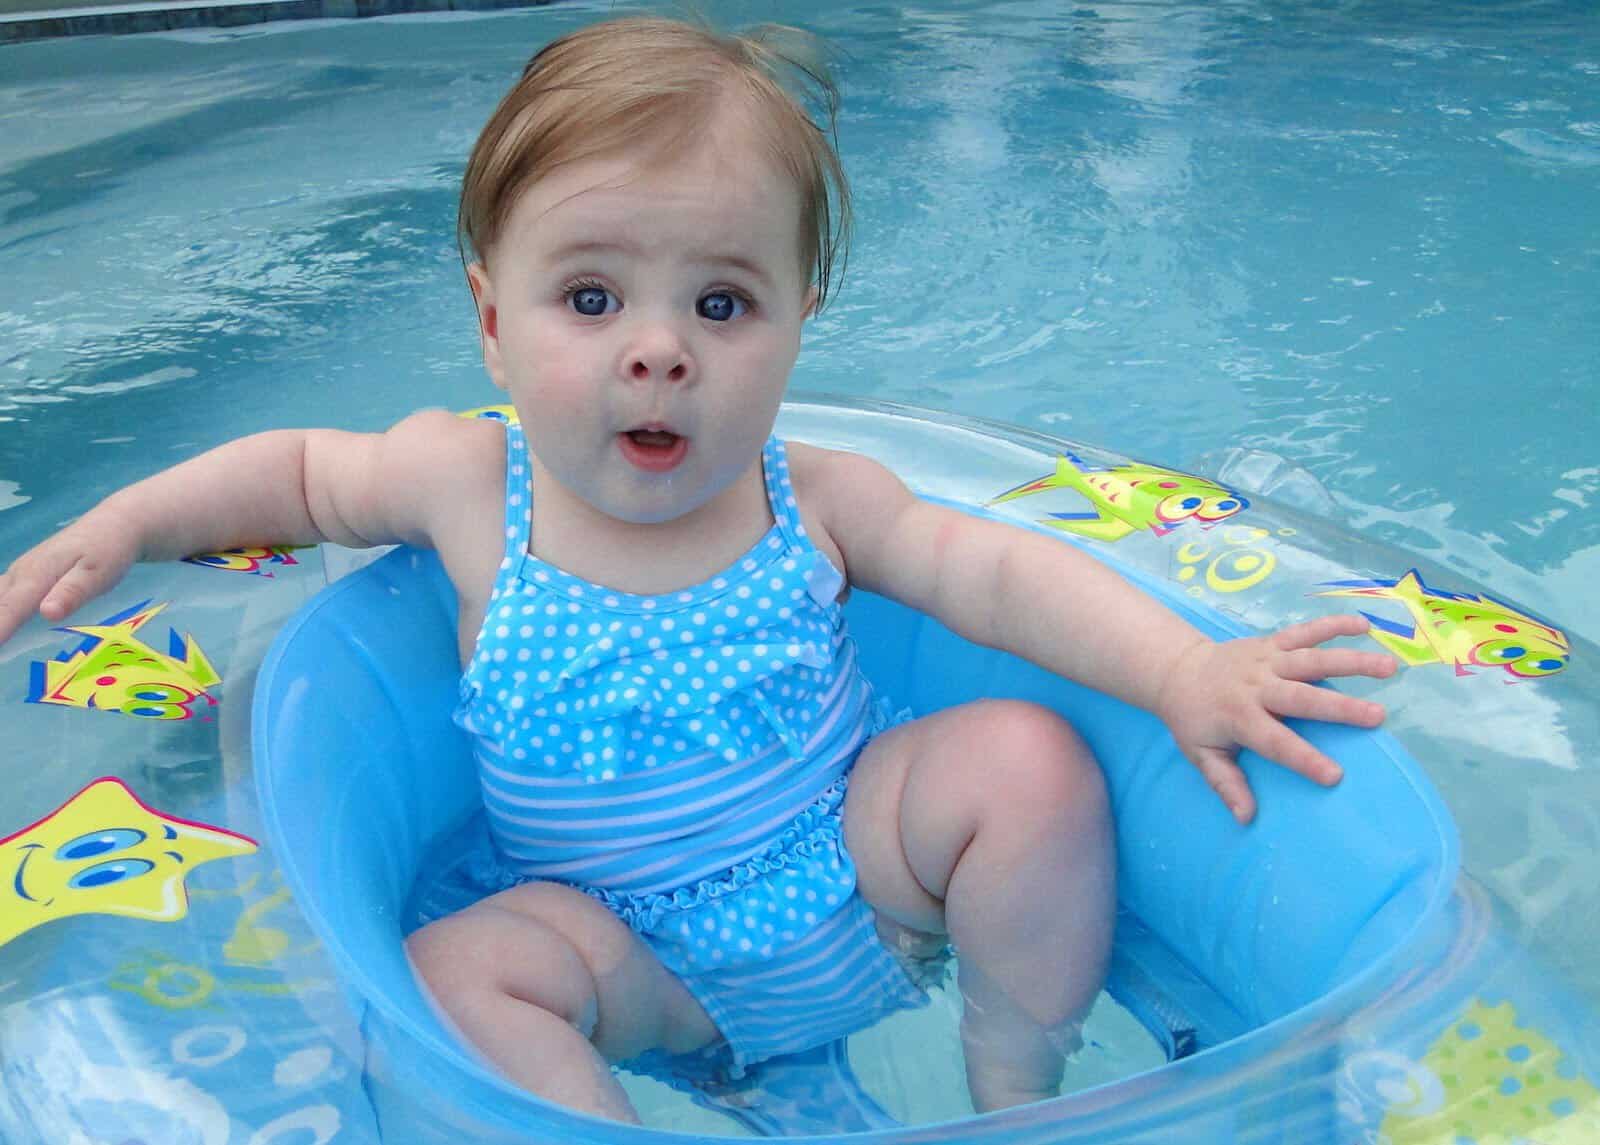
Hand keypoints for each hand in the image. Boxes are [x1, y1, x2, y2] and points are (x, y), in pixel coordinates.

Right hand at [0, 508, 140, 645]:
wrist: (115, 526)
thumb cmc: (109, 551)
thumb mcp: (97, 573)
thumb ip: (73, 592)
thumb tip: (47, 613)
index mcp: (36, 575)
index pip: (9, 608)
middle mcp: (21, 573)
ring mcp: (21, 572)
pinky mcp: (26, 574)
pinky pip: (2, 595)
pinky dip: (0, 610)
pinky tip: (3, 623)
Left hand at [1154, 614, 1397, 823]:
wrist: (1177, 670)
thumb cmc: (1194, 719)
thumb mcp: (1200, 754)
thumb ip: (1225, 784)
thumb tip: (1246, 818)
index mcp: (1239, 717)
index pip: (1275, 742)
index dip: (1303, 759)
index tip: (1335, 776)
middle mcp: (1256, 686)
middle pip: (1301, 697)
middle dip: (1340, 706)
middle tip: (1378, 716)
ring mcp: (1266, 660)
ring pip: (1312, 659)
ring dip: (1351, 661)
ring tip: (1390, 667)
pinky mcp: (1271, 642)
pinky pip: (1305, 631)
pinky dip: (1333, 625)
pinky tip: (1364, 624)